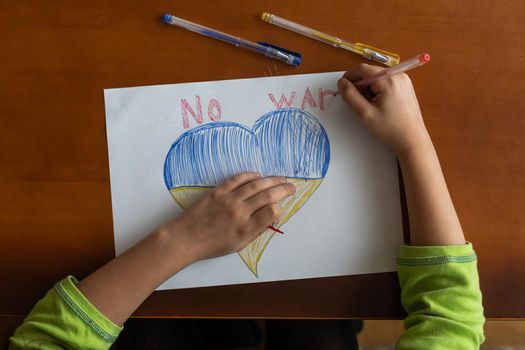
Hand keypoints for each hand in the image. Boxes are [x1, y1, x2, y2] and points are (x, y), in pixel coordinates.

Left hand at [161, 172, 295, 262]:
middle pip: (268, 195)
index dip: (279, 208)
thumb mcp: (238, 245)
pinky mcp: (218, 191)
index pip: (272, 212)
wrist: (185, 238)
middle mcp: (239, 213)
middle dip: (283, 189)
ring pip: (256, 185)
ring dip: (271, 180)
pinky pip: (238, 179)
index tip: (280, 207)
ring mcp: (229, 200)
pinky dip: (250, 175)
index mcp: (245, 229)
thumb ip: (256, 231)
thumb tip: (271, 217)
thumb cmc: (212, 246)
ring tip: (281, 178)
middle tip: (292, 186)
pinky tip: (258, 175)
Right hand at [337, 64, 431, 156]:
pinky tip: (377, 103)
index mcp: (389, 80)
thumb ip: (350, 96)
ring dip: (368, 88)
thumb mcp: (365, 113)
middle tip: (356, 101)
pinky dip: (377, 90)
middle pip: (370, 72)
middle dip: (359, 84)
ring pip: (377, 77)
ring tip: (369, 105)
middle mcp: (398, 75)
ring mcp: (403, 80)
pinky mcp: (405, 86)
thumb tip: (342, 83)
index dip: (349, 77)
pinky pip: (385, 82)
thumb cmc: (391, 129)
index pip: (363, 69)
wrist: (412, 139)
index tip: (342, 88)